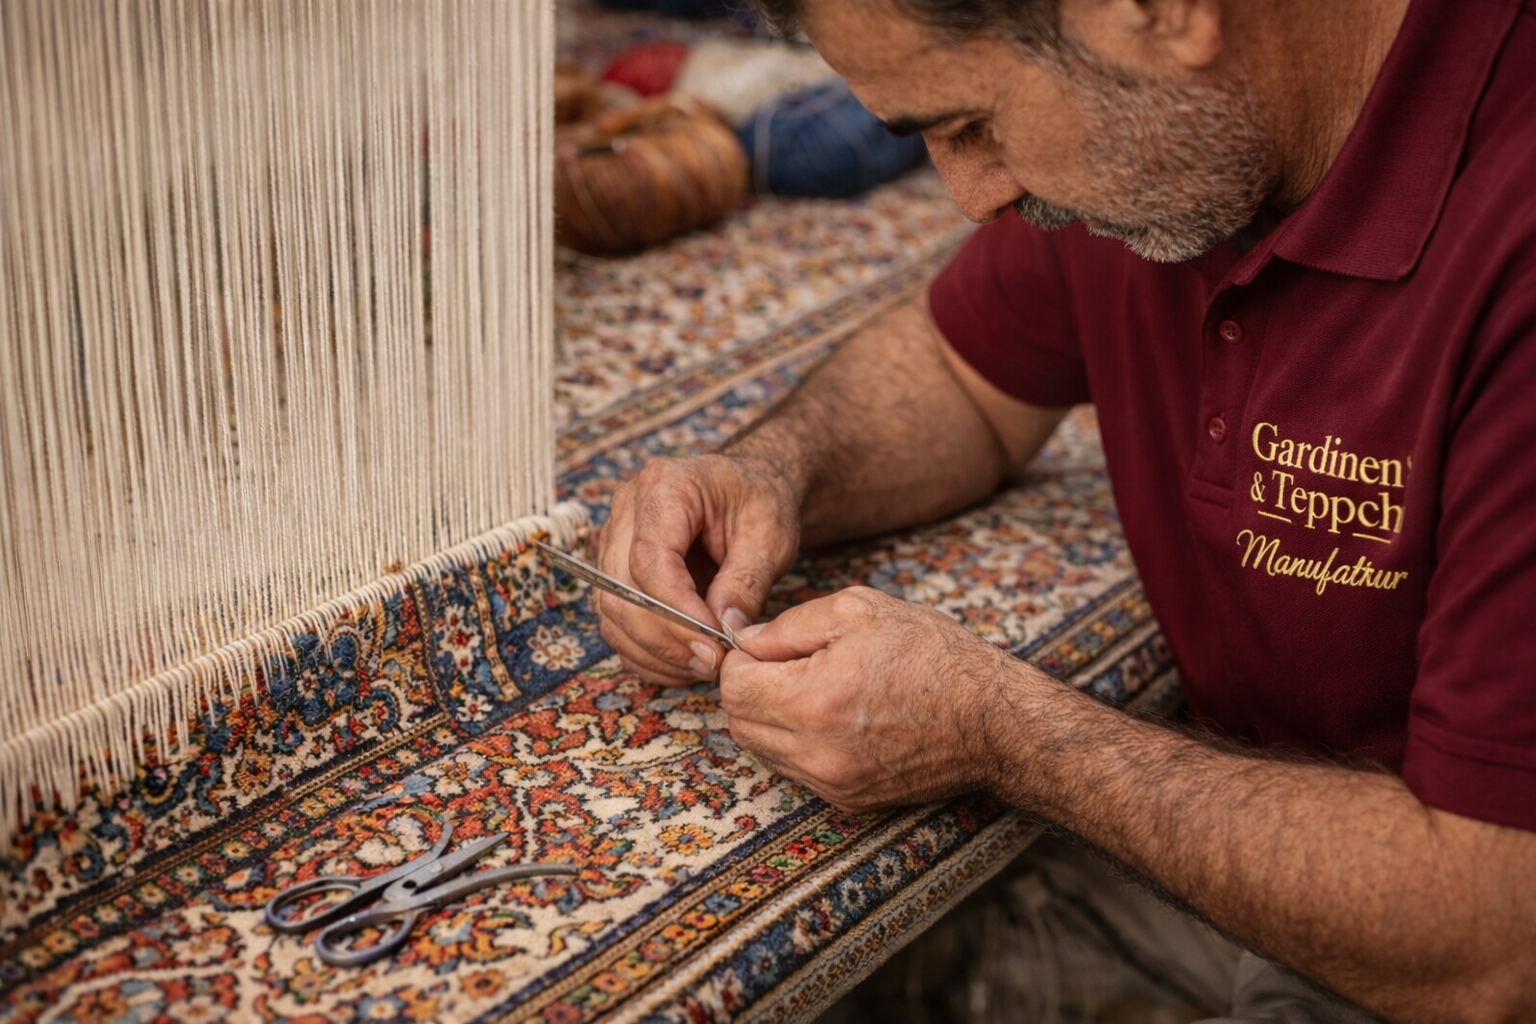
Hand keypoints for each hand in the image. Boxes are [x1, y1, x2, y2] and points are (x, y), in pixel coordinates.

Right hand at [596, 453, 800, 685]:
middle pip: (621, 589)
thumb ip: (747, 582)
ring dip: (654, 651)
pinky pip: (616, 621)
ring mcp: (614, 539)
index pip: (650, 560)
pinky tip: (684, 663)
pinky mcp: (616, 570)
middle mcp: (627, 509)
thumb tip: (723, 630)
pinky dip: (645, 652)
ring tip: (703, 665)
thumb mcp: (771, 536)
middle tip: (712, 662)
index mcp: (665, 486)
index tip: (714, 643)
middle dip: (665, 638)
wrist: (749, 489)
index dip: (677, 611)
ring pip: (612, 611)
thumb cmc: (761, 502)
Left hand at [719, 586, 1030, 811]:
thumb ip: (788, 625)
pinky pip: (793, 769)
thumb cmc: (934, 656)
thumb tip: (741, 637)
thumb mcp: (860, 610)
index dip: (742, 657)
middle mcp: (815, 752)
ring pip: (760, 750)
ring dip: (767, 717)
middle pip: (738, 722)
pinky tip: (829, 716)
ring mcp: (831, 782)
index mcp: (813, 700)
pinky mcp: (847, 799)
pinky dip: (794, 742)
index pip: (732, 685)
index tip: (767, 644)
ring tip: (808, 687)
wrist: (994, 721)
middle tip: (785, 662)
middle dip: (749, 688)